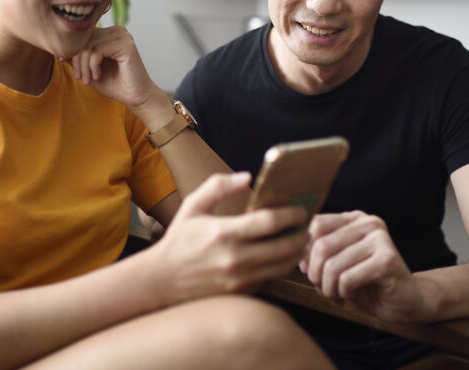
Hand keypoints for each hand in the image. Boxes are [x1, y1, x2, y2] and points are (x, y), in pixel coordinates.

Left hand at [69, 25, 159, 109]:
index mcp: (110, 33)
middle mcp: (117, 31)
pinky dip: (92, 65)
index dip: (71, 48)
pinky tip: (97, 76)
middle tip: (80, 77)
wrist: (136, 98)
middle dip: (77, 59)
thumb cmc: (115, 84)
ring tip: (87, 79)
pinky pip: (97, 50)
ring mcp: (123, 36)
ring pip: (89, 44)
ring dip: (84, 65)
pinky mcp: (126, 45)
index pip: (83, 35)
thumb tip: (59, 47)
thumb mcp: (89, 69)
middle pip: (85, 38)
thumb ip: (77, 57)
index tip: (64, 61)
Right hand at [148, 173, 309, 304]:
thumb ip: (218, 186)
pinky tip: (281, 255)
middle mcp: (235, 258)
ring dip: (296, 252)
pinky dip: (280, 266)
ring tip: (299, 240)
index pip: (269, 222)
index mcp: (224, 233)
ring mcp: (239, 279)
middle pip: (284, 247)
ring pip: (282, 266)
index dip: (291, 214)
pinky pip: (270, 278)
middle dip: (300, 234)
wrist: (162, 280)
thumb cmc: (179, 240)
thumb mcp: (193, 206)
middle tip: (305, 225)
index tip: (300, 209)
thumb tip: (247, 177)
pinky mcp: (241, 292)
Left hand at [302, 211, 425, 322]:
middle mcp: (367, 222)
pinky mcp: (387, 259)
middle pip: (321, 246)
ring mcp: (380, 239)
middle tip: (322, 289)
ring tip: (335, 296)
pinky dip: (343, 293)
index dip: (304, 251)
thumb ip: (318, 254)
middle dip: (315, 274)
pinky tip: (350, 297)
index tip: (308, 271)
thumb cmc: (367, 283)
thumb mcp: (337, 264)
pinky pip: (347, 279)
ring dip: (328, 288)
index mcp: (353, 218)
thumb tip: (297, 256)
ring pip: (333, 266)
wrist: (405, 302)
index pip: (315, 225)